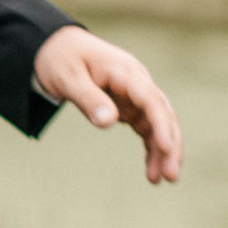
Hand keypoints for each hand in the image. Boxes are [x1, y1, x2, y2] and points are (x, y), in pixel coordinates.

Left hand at [34, 24, 182, 183]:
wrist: (56, 47)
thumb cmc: (60, 59)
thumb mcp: (67, 78)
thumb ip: (88, 99)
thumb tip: (109, 122)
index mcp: (125, 72)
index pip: (150, 100)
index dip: (161, 124)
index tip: (165, 148)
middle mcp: (138, 82)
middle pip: (163, 114)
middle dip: (170, 145)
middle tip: (171, 176)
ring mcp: (136, 94)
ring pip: (159, 124)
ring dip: (163, 151)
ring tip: (161, 180)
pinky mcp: (130, 106)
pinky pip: (147, 128)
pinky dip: (151, 149)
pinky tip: (151, 171)